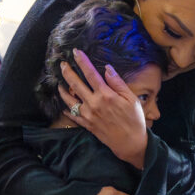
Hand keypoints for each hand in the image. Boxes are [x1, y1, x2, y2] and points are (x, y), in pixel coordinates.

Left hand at [59, 49, 147, 168]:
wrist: (130, 143)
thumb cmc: (134, 120)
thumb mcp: (131, 99)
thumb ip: (118, 83)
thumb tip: (107, 69)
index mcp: (106, 95)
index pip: (91, 74)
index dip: (82, 61)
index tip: (76, 52)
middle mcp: (94, 103)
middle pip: (76, 84)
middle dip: (67, 72)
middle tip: (62, 64)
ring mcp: (88, 114)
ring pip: (70, 99)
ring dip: (63, 89)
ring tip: (59, 83)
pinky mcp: (86, 124)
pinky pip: (73, 115)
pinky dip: (67, 109)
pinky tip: (65, 106)